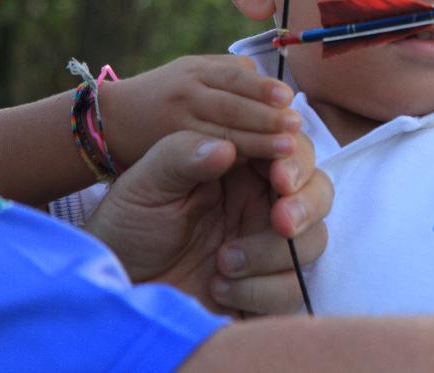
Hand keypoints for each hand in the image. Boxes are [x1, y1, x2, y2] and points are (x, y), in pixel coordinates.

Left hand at [84, 129, 331, 314]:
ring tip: (223, 262)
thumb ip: (181, 156)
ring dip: (274, 252)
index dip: (296, 158)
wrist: (114, 286)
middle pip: (319, 189)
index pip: (289, 148)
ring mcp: (268, 243)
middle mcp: (262, 200)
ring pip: (314, 238)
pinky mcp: (268, 285)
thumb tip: (226, 146)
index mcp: (242, 164)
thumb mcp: (145, 184)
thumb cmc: (128, 226)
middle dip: (307, 203)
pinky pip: (294, 285)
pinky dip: (261, 288)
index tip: (282, 176)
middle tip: (282, 219)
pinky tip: (220, 286)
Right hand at [98, 55, 302, 168]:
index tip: (288, 97)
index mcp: (196, 70)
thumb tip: (271, 84)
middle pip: (232, 105)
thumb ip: (229, 74)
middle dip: (267, 116)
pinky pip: (206, 153)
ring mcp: (176, 122)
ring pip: (222, 131)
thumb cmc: (165, 93)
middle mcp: (186, 93)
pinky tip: (256, 162)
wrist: (111, 119)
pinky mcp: (169, 149)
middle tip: (296, 126)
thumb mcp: (192, 71)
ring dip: (258, 140)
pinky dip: (232, 156)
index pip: (234, 76)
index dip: (262, 87)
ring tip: (287, 147)